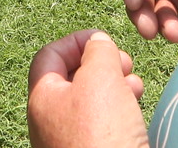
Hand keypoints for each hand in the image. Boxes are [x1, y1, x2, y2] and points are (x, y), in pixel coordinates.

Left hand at [27, 30, 147, 147]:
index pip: (49, 55)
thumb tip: (98, 42)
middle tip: (124, 64)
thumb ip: (98, 51)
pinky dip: (119, 111)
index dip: (76, 41)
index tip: (102, 39)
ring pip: (91, 102)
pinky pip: (102, 126)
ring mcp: (69, 143)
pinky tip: (136, 111)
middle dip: (101, 64)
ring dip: (115, 87)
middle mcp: (49, 122)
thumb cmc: (101, 135)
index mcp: (41, 98)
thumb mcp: (100, 77)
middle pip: (72, 78)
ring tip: (135, 86)